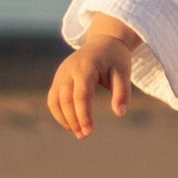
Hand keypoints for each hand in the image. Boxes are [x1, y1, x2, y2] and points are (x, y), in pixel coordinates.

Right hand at [47, 18, 142, 137]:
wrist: (103, 41)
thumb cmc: (116, 58)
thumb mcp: (124, 72)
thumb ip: (123, 92)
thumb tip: (120, 113)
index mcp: (86, 67)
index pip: (81, 95)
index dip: (83, 115)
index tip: (90, 131)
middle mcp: (69, 70)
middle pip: (65, 99)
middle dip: (73, 120)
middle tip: (84, 136)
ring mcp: (61, 74)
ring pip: (55, 100)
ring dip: (64, 118)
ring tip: (77, 132)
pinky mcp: (58, 78)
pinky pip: (53, 98)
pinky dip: (58, 112)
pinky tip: (70, 123)